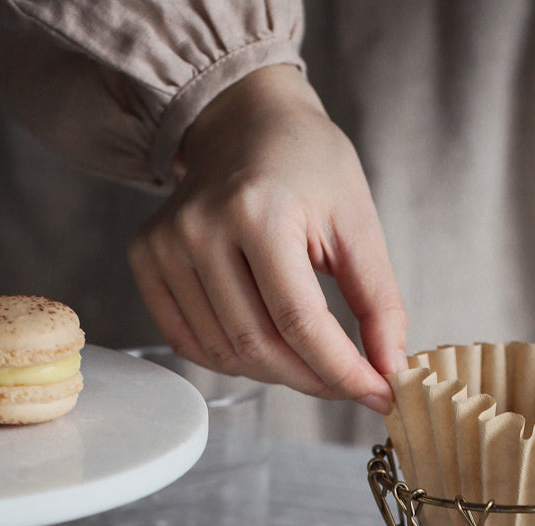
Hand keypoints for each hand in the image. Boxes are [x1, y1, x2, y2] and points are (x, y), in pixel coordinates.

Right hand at [129, 65, 406, 413]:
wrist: (247, 123)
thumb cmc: (311, 166)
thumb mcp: (359, 225)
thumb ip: (379, 302)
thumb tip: (388, 369)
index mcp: (257, 212)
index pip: (300, 321)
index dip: (342, 370)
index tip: (379, 394)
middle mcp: (199, 229)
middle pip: (258, 345)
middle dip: (315, 379)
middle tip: (354, 384)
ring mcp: (164, 246)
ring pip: (225, 354)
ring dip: (280, 374)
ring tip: (317, 360)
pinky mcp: (146, 259)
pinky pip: (191, 343)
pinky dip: (236, 361)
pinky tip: (271, 347)